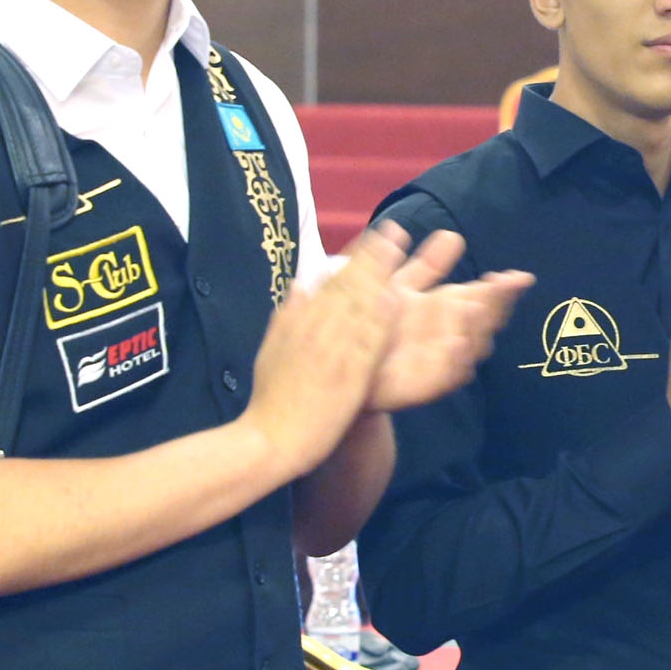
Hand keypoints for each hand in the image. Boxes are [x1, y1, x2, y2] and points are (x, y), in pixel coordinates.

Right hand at [243, 224, 407, 478]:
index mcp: (300, 323)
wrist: (270, 439)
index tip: (374, 234)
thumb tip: (300, 285)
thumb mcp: (273, 349)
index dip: (356, 255)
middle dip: (372, 256)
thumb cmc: (272, 397)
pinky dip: (379, 318)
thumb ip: (288, 316)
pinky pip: (365, 342)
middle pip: (347, 286)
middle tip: (395, 230)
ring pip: (358, 305)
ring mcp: (332, 351)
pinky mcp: (346, 375)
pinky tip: (396, 300)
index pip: (331, 283)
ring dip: (380, 276)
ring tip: (400, 251)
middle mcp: (315, 330)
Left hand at [366, 229, 533, 413]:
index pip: (485, 296)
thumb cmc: (378, 322)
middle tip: (504, 285)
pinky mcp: (425, 384)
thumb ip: (428, 265)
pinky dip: (453, 361)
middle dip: (496, 305)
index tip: (518, 277)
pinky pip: (446, 375)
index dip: (502, 289)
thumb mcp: (401, 286)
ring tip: (476, 305)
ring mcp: (443, 360)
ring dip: (476, 328)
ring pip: (471, 347)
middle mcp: (452, 334)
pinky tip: (456, 343)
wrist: (351, 360)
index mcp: (449, 309)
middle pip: (485, 321)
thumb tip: (452, 235)